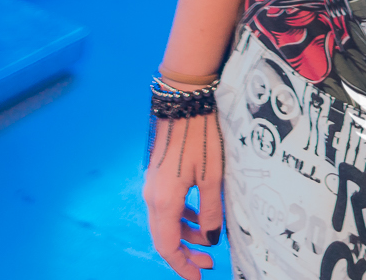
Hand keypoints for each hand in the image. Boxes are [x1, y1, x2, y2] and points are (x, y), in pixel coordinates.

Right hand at [142, 114, 223, 274]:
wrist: (184, 103)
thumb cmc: (200, 136)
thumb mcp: (212, 177)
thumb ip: (210, 211)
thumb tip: (210, 238)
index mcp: (163, 200)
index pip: (167, 245)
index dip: (182, 265)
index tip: (197, 278)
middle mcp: (152, 196)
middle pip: (165, 237)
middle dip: (186, 253)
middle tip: (207, 264)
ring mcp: (153, 185)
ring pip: (166, 222)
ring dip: (186, 234)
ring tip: (209, 240)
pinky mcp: (159, 176)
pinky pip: (167, 206)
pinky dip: (182, 217)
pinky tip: (199, 216)